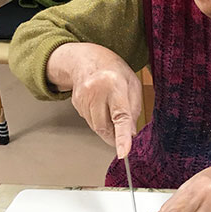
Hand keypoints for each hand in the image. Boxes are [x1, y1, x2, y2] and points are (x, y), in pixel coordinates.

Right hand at [46, 43, 142, 157]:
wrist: (86, 58)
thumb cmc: (113, 70)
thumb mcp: (133, 83)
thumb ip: (134, 109)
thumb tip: (131, 134)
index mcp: (114, 84)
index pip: (120, 116)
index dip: (122, 137)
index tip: (123, 152)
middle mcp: (95, 92)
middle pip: (105, 127)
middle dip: (116, 135)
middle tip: (124, 133)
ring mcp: (82, 99)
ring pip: (97, 127)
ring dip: (108, 127)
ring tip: (112, 109)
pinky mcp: (76, 104)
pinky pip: (90, 121)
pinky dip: (99, 120)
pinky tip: (101, 106)